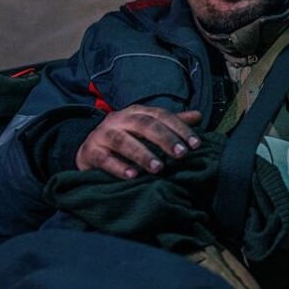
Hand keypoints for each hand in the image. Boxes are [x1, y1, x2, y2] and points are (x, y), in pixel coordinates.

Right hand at [75, 105, 201, 178]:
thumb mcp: (147, 129)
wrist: (90, 151)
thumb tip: (198, 116)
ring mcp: (102, 134)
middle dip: (164, 139)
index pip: (160, 115)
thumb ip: (170, 124)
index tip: (195, 145)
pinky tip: (132, 176)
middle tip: (181, 155)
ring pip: (122, 140)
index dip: (179, 128)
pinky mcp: (90, 151)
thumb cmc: (125, 139)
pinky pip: (104, 159)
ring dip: (142, 154)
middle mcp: (119, 119)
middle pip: (143, 124)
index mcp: (136, 112)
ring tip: (158, 168)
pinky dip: (118, 167)